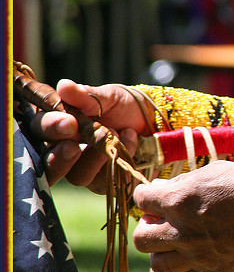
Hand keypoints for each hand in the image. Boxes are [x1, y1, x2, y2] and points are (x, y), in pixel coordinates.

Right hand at [29, 79, 152, 189]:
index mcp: (58, 127)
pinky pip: (106, 182)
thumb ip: (86, 96)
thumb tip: (64, 86)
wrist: (155, 125)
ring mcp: (85, 172)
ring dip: (95, 156)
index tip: (69, 121)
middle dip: (60, 156)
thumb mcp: (108, 98)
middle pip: (49, 164)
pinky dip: (119, 159)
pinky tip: (131, 139)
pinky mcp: (106, 185)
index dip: (50, 128)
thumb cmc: (124, 109)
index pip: (40, 130)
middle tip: (75, 144)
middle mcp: (66, 152)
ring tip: (114, 133)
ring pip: (78, 176)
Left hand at [132, 160, 233, 271]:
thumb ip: (183, 182)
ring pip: (157, 265)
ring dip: (160, 253)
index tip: (154, 196)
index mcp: (178, 201)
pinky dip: (182, 271)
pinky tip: (191, 258)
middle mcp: (181, 231)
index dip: (145, 197)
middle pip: (141, 238)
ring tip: (173, 244)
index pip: (142, 200)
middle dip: (147, 227)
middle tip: (161, 222)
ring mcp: (195, 256)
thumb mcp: (213, 172)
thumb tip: (161, 189)